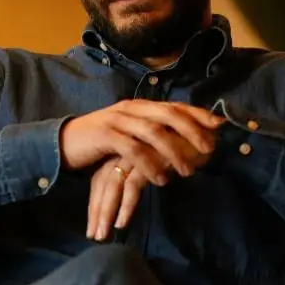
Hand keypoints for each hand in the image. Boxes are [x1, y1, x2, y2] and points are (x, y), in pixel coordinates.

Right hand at [60, 100, 223, 185]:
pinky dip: (150, 164)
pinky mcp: (105, 135)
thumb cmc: (101, 141)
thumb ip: (151, 132)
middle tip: (210, 149)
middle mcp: (131, 108)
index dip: (197, 114)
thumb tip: (184, 140)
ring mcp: (117, 119)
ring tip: (188, 171)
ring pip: (153, 132)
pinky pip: (133, 149)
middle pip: (168, 114)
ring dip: (174, 152)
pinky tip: (160, 179)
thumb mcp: (129, 132)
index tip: (219, 126)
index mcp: (139, 106)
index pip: (174, 106)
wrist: (65, 142)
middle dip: (192, 130)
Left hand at [87, 138, 210, 240]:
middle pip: (103, 181)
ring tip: (102, 235)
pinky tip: (122, 222)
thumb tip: (132, 191)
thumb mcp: (160, 161)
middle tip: (93, 235)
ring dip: (106, 211)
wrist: (204, 132)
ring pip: (113, 184)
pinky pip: (133, 185)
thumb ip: (146, 171)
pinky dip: (126, 205)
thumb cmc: (185, 145)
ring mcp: (137, 151)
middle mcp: (127, 148)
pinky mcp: (150, 157)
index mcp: (126, 146)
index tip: (93, 223)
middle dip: (96, 209)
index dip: (97, 199)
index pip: (103, 175)